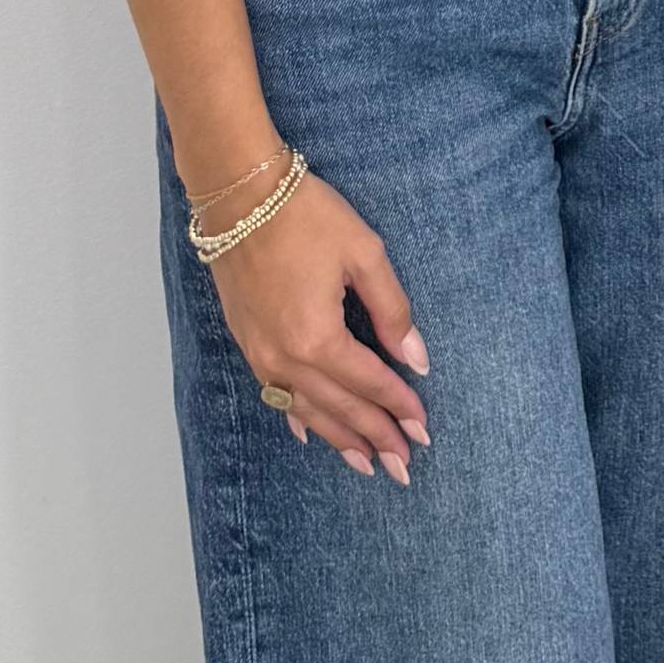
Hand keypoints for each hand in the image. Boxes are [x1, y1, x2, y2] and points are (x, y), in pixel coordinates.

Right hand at [210, 172, 431, 479]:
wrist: (240, 196)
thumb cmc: (307, 216)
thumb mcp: (364, 253)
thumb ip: (392, 310)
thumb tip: (416, 359)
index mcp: (318, 337)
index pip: (369, 383)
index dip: (399, 407)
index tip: (424, 431)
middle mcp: (286, 358)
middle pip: (339, 408)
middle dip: (375, 437)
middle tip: (404, 466)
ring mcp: (261, 355)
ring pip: (308, 411)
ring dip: (340, 440)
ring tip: (368, 465)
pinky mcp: (248, 344)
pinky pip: (277, 396)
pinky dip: (299, 419)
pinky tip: (311, 436)